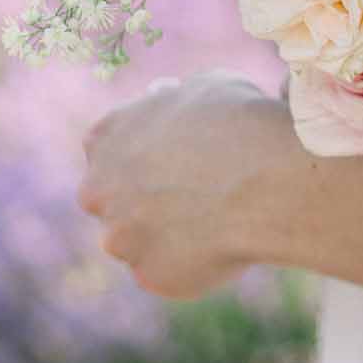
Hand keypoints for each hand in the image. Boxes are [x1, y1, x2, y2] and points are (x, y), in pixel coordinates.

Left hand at [77, 70, 283, 299]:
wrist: (263, 178)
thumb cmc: (239, 122)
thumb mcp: (203, 87)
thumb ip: (172, 102)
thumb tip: (172, 100)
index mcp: (105, 136)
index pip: (106, 149)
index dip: (142, 154)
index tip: (170, 158)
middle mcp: (99, 188)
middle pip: (111, 199)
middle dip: (141, 200)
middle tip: (190, 195)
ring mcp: (119, 237)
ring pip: (136, 241)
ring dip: (165, 235)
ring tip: (217, 220)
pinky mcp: (148, 275)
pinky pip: (167, 272)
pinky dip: (191, 264)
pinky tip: (224, 244)